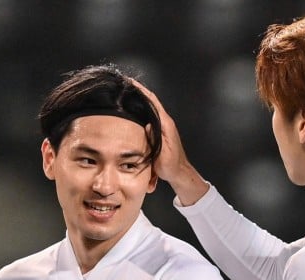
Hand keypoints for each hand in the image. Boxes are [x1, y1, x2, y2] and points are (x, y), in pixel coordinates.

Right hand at [131, 79, 209, 205]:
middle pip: (151, 101)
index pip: (153, 102)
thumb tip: (147, 124)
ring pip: (150, 108)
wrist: (179, 172)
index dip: (142, 91)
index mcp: (166, 124)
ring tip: (127, 94)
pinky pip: (149, 116)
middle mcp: (165, 122)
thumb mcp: (162, 154)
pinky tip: (133, 110)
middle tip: (125, 85)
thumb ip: (155, 139)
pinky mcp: (160, 131)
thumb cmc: (171, 166)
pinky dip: (141, 109)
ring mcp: (163, 126)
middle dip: (139, 91)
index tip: (131, 83)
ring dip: (140, 99)